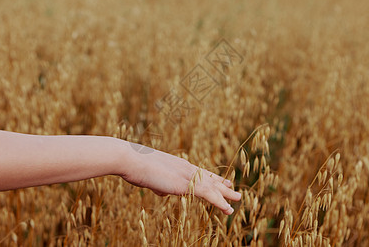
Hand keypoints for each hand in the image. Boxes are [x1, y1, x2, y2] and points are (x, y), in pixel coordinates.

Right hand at [121, 144, 240, 214]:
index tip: (221, 180)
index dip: (211, 177)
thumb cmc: (135, 167)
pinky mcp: (185, 184)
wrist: (130, 159)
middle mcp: (185, 167)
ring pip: (212, 186)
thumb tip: (163, 192)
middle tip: (234, 189)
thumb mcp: (150, 177)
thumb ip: (160, 184)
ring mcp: (186, 174)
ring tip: (238, 199)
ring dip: (225, 194)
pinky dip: (220, 202)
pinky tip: (228, 208)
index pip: (199, 172)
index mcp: (178, 165)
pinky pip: (208, 195)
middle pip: (208, 177)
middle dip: (222, 185)